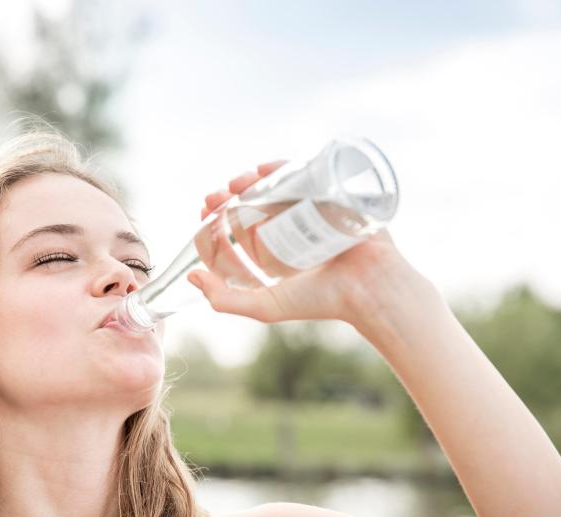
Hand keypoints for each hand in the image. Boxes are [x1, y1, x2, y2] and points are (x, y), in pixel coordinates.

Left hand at [187, 160, 439, 342]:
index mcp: (278, 255)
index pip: (241, 231)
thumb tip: (191, 277)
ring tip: (237, 183)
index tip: (204, 212)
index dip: (219, 221)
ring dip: (251, 181)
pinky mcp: (332, 197)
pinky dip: (282, 167)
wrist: (369, 287)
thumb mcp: (266, 306)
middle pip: (255, 206)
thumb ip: (225, 300)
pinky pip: (304, 175)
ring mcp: (313, 213)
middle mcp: (293, 232)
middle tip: (216, 196)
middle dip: (231, 198)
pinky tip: (263, 170)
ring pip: (275, 188)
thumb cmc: (322, 300)